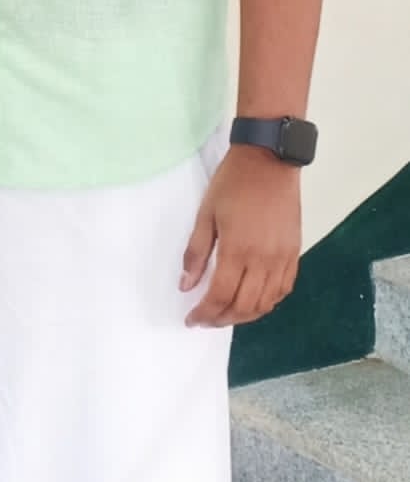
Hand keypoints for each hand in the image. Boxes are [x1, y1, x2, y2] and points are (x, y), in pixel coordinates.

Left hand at [182, 145, 301, 327]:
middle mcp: (264, 260)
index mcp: (238, 250)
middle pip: (244, 306)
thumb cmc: (232, 182)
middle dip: (222, 319)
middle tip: (206, 320)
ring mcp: (283, 259)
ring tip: (226, 314)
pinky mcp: (295, 253)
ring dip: (245, 316)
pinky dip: (268, 303)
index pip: (221, 295)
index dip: (205, 313)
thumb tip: (186, 286)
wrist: (269, 161)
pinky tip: (254, 301)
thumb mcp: (206, 213)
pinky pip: (283, 290)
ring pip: (266, 304)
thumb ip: (196, 252)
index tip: (192, 320)